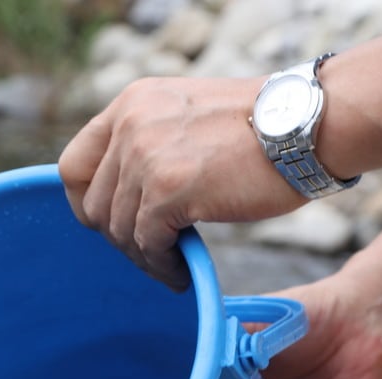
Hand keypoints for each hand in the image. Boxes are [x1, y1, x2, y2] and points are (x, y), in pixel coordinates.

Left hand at [59, 76, 305, 289]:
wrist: (308, 124)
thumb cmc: (261, 127)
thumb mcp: (186, 116)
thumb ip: (150, 143)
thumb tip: (126, 196)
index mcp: (130, 104)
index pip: (73, 165)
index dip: (85, 204)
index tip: (110, 224)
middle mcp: (130, 124)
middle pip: (93, 206)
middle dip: (119, 238)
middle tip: (153, 253)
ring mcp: (146, 156)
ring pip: (119, 230)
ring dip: (145, 257)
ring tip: (172, 265)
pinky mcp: (170, 189)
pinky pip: (148, 244)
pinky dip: (163, 266)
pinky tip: (183, 272)